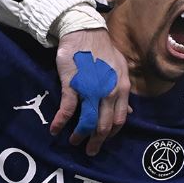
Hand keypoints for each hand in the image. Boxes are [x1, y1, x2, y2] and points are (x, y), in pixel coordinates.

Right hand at [52, 29, 130, 155]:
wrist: (84, 31)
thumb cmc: (102, 50)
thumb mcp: (119, 70)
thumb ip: (122, 92)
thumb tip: (128, 111)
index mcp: (121, 88)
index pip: (119, 120)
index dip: (111, 134)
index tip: (104, 140)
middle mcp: (109, 92)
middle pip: (103, 126)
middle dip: (96, 142)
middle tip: (90, 151)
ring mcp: (91, 90)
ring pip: (87, 122)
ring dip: (79, 135)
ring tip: (73, 142)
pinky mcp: (72, 85)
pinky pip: (67, 109)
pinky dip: (60, 123)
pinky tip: (55, 130)